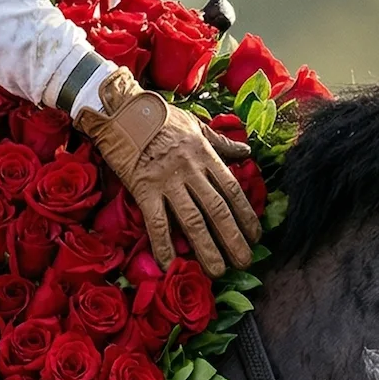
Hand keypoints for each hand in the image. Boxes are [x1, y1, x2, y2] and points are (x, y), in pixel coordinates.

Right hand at [74, 68, 261, 276]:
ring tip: (218, 271)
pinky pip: (156, 222)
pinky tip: (170, 264)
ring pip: (192, 221)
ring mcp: (167, 181)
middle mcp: (191, 170)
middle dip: (234, 239)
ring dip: (207, 249)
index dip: (246, 216)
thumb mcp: (195, 125)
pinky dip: (163, 246)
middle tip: (245, 262)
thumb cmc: (159, 117)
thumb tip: (246, 151)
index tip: (257, 237)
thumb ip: (221, 142)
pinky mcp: (143, 189)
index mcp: (205, 155)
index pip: (232, 190)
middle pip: (217, 210)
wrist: (122, 109)